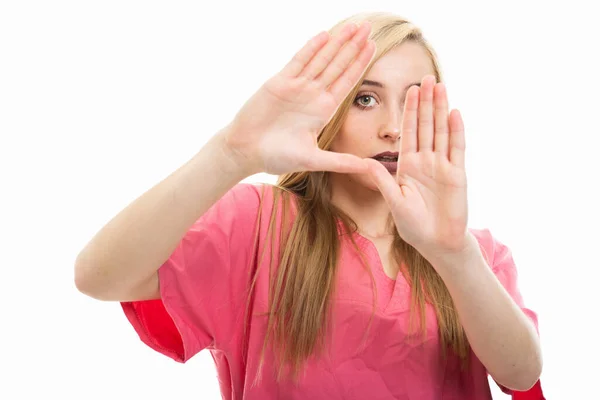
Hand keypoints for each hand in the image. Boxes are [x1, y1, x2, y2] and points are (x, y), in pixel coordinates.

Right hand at [222, 22, 375, 175]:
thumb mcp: (313, 160)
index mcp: (323, 111)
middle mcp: (312, 95)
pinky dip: (311, 48)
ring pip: (321, 59)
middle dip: (353, 46)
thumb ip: (340, 162)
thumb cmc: (276, 157)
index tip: (374, 47)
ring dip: (336, 42)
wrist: (245, 150)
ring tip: (352, 26)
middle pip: (337, 65)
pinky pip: (298, 61)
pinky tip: (324, 35)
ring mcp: (296, 87)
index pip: (347, 82)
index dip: (360, 64)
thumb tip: (369, 170)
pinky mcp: (279, 82)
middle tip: (368, 27)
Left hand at [365, 75, 469, 261]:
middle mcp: (425, 160)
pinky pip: (456, 148)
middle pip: (425, 125)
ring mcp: (442, 165)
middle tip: (427, 77)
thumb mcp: (394, 201)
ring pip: (441, 131)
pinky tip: (455, 113)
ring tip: (441, 86)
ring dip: (441, 109)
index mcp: (408, 165)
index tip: (409, 90)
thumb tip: (364, 162)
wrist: (436, 242)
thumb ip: (382, 180)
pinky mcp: (457, 174)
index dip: (409, 111)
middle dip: (426, 102)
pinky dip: (456, 131)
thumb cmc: (413, 225)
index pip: (408, 132)